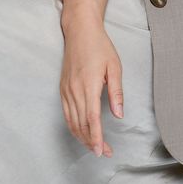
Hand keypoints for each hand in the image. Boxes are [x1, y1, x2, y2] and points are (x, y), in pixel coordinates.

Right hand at [60, 16, 122, 156]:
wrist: (80, 31)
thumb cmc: (99, 46)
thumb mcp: (114, 66)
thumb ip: (116, 92)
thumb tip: (119, 114)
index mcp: (89, 84)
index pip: (92, 118)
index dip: (96, 137)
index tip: (101, 150)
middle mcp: (75, 90)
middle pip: (81, 124)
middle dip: (92, 142)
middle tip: (104, 152)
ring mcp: (66, 90)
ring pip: (72, 122)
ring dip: (82, 137)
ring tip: (95, 146)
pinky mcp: (63, 89)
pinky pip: (67, 114)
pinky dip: (74, 127)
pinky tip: (82, 132)